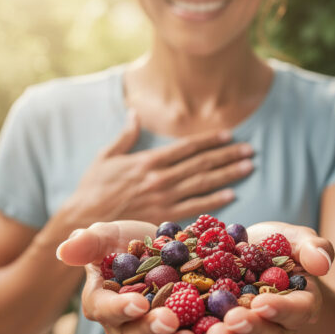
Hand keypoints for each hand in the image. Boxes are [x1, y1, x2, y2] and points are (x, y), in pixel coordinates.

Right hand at [55, 221, 200, 333]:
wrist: (164, 245)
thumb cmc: (128, 240)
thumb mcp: (110, 234)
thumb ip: (90, 242)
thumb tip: (63, 250)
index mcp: (102, 302)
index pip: (104, 310)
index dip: (120, 309)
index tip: (138, 303)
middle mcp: (126, 325)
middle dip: (152, 330)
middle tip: (170, 321)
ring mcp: (155, 332)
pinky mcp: (185, 332)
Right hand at [63, 111, 253, 225]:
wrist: (84, 220)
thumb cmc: (93, 189)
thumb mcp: (106, 157)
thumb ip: (125, 136)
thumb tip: (135, 113)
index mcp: (148, 161)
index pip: (186, 147)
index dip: (209, 140)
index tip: (228, 134)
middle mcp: (160, 178)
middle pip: (201, 164)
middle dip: (227, 155)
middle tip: (250, 150)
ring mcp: (164, 199)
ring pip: (203, 184)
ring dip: (228, 174)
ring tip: (248, 167)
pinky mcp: (163, 218)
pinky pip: (194, 208)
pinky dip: (214, 201)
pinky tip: (231, 195)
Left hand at [193, 222, 334, 333]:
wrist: (246, 249)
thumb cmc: (278, 244)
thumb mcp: (296, 238)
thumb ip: (313, 247)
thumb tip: (323, 263)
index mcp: (301, 302)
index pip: (297, 310)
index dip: (281, 309)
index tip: (262, 302)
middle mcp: (277, 324)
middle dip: (251, 329)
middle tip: (233, 319)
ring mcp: (249, 331)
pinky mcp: (223, 331)